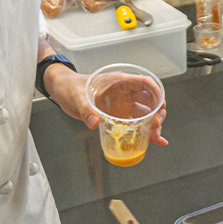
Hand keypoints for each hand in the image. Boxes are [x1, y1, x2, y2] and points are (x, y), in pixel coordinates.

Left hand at [45, 64, 168, 146]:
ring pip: (145, 114)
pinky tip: (154, 142)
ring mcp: (123, 104)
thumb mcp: (76, 96)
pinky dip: (145, 133)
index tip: (160, 105)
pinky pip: (134, 124)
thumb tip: (94, 122)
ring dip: (153, 124)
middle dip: (157, 113)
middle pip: (150, 100)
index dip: (156, 92)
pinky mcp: (118, 116)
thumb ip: (85, 108)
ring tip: (155, 137)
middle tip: (155, 126)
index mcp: (119, 81)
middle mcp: (125, 92)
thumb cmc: (69, 86)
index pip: (144, 83)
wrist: (62, 90)